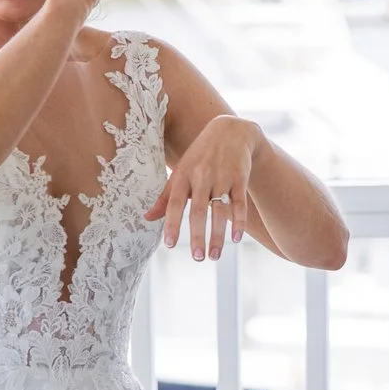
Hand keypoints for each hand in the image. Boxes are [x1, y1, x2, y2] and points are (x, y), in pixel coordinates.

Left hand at [145, 116, 263, 261]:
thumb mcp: (181, 172)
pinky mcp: (241, 178)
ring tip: (214, 256)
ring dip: (218, 235)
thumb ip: (166, 198)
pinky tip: (237, 239)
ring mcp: (223, 177)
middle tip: (197, 258)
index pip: (175, 202)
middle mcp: (202, 176)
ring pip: (220, 210)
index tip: (170, 244)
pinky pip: (240, 203)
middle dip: (198, 235)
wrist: (231, 131)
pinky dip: (239, 221)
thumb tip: (147, 218)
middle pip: (199, 210)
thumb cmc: (200, 156)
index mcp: (184, 175)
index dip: (172, 223)